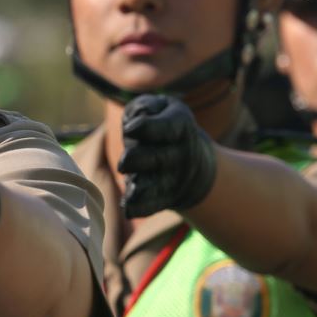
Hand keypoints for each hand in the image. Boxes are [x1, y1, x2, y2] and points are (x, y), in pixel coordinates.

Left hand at [117, 94, 218, 218]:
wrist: (192, 161)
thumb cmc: (166, 126)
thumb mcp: (161, 107)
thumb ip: (144, 107)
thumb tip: (133, 120)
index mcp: (181, 125)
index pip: (166, 127)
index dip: (145, 127)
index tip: (128, 129)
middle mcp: (180, 153)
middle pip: (158, 158)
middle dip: (137, 159)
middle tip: (124, 163)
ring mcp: (174, 177)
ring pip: (157, 184)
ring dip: (141, 189)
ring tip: (130, 189)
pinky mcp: (165, 196)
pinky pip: (154, 205)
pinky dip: (141, 208)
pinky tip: (128, 209)